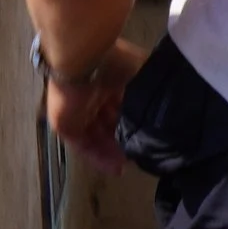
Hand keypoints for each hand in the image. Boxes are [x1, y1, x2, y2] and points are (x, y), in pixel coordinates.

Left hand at [43, 37, 138, 173]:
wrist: (83, 60)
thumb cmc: (114, 61)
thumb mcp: (141, 73)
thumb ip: (146, 90)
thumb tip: (163, 107)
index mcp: (107, 82)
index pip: (120, 107)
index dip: (132, 123)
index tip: (146, 137)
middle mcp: (91, 97)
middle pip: (106, 124)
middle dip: (121, 141)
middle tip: (137, 156)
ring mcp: (76, 111)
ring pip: (95, 138)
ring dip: (110, 153)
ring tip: (127, 166)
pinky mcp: (64, 125)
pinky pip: (82, 146)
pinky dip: (98, 158)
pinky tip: (115, 168)